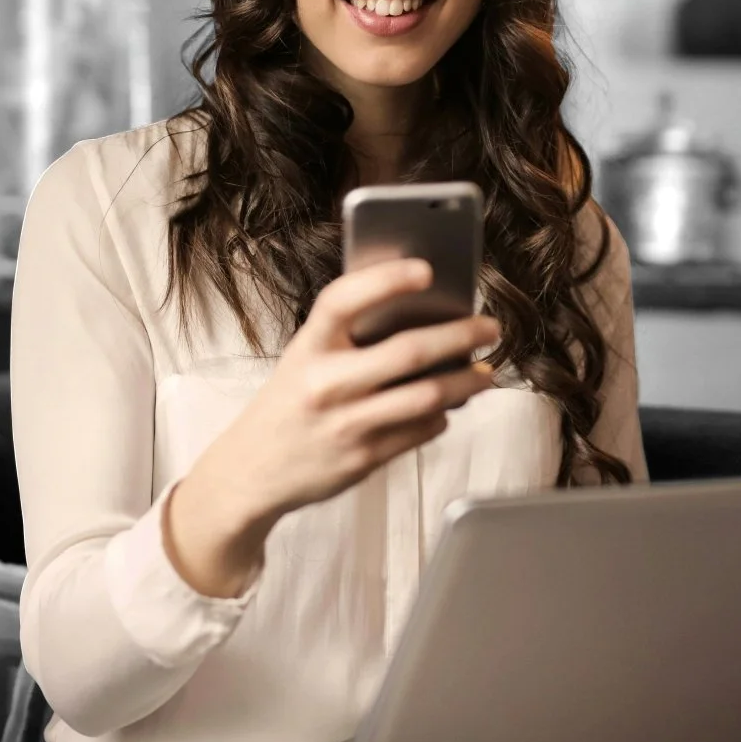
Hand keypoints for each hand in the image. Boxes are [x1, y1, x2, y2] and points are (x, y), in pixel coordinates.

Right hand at [165, 257, 499, 595]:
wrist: (252, 471)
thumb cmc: (287, 406)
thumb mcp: (303, 360)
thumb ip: (347, 339)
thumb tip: (419, 317)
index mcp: (307, 348)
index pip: (344, 300)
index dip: (386, 280)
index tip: (426, 270)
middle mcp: (325, 384)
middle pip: (407, 353)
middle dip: (460, 336)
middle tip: (489, 327)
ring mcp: (346, 424)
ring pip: (426, 396)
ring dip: (466, 382)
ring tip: (485, 372)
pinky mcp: (363, 458)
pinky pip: (420, 430)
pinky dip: (442, 415)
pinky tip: (447, 406)